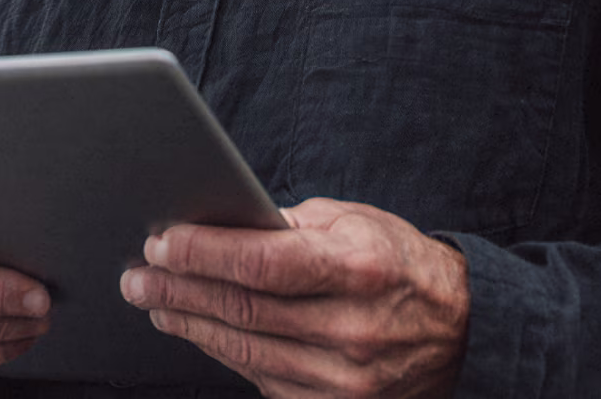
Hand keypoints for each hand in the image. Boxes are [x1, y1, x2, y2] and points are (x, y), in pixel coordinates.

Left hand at [117, 197, 468, 397]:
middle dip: (179, 289)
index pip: (263, 263)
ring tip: (156, 300)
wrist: (462, 330)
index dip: (203, 254)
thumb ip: (289, 225)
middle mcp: (353, 328)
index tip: (162, 242)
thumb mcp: (356, 222)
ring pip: (245, 349)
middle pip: (243, 310)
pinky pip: (262, 377)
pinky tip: (198, 329)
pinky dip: (223, 351)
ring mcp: (345, 377)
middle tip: (138, 275)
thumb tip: (219, 224)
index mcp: (359, 269)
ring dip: (190, 323)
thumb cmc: (401, 264)